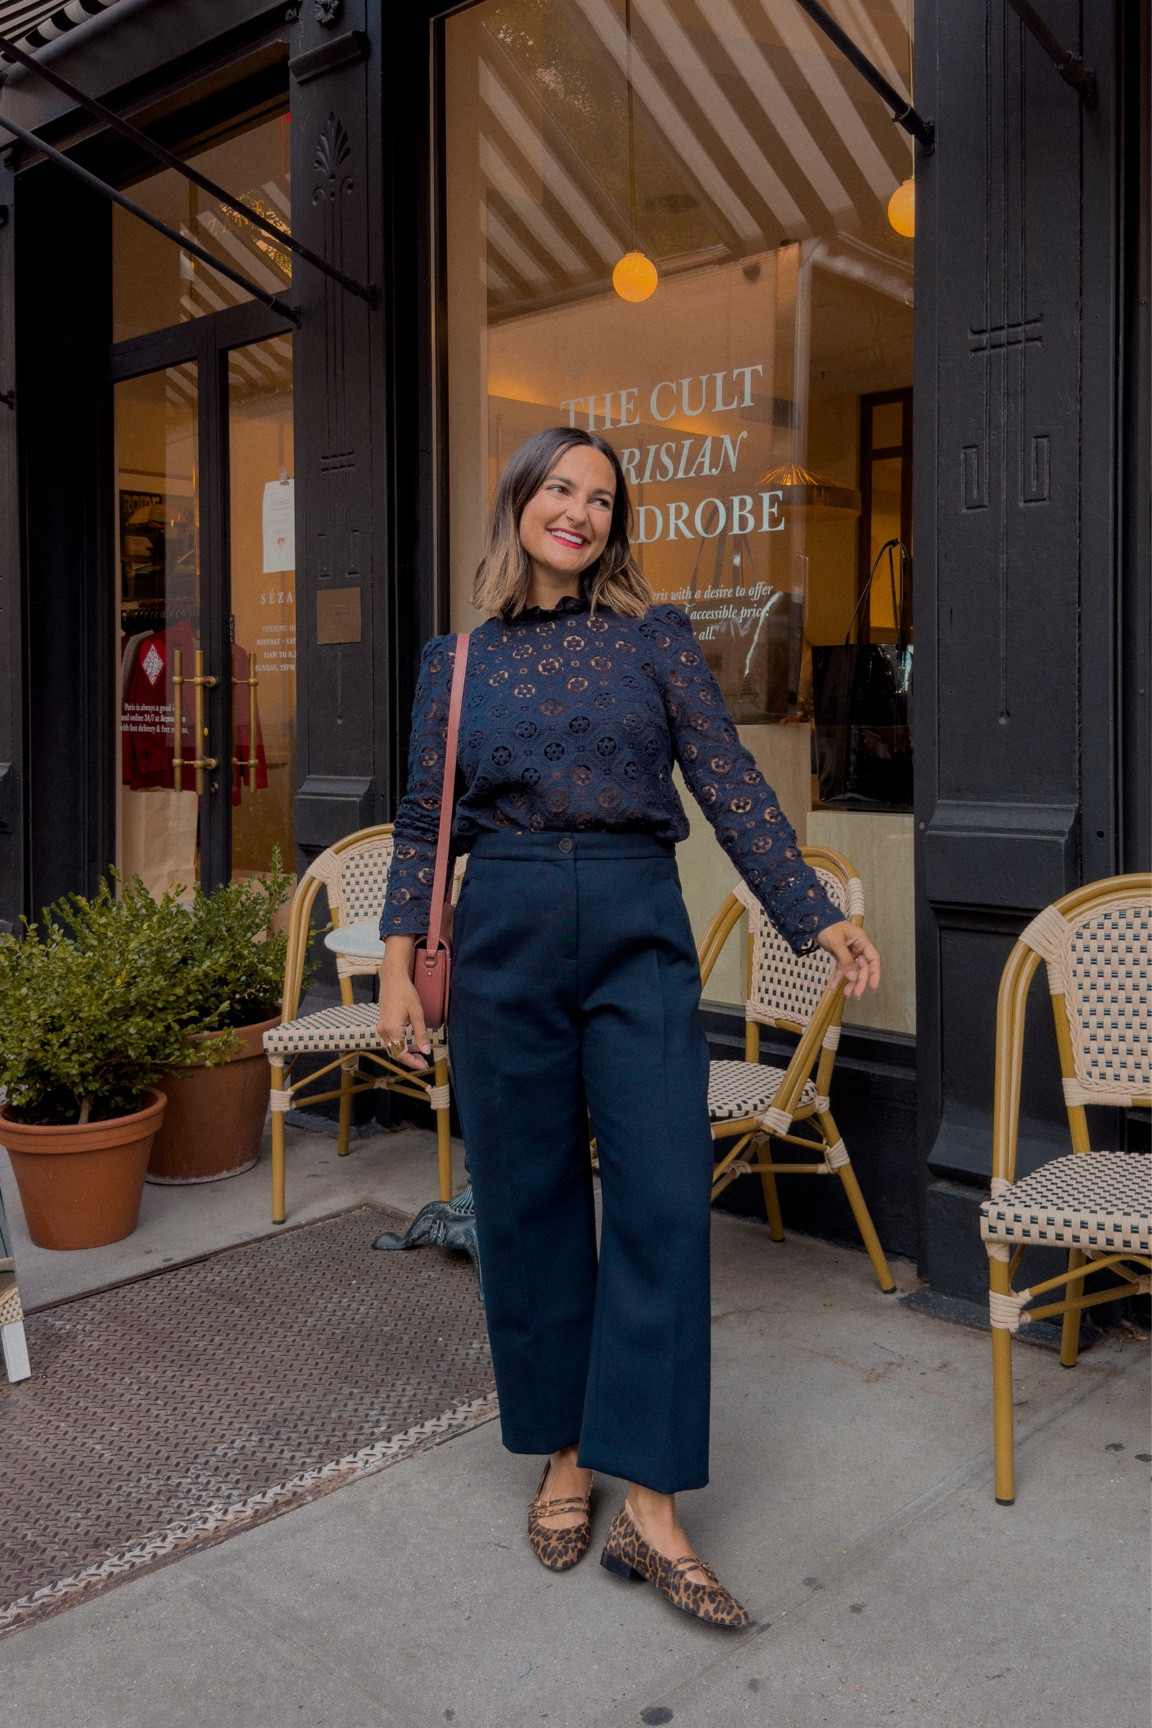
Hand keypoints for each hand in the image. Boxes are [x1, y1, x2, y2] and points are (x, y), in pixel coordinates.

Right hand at [377, 937, 432, 1070]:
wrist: (392, 979)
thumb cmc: (406, 993)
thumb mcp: (417, 1014)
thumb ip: (421, 1034)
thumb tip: (426, 1051)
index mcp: (392, 1029)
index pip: (401, 1053)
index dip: (413, 1062)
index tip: (425, 1066)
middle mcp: (383, 1031)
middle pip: (395, 1053)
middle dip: (409, 1060)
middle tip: (424, 1063)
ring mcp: (381, 1028)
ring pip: (392, 1048)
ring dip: (405, 1053)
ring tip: (420, 1055)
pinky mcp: (383, 1025)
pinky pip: (391, 1041)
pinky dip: (401, 1046)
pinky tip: (412, 1045)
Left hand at [816, 921, 880, 998]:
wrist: (812, 921)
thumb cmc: (827, 926)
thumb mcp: (836, 943)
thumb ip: (845, 960)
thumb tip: (853, 977)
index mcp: (861, 941)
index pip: (873, 959)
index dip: (875, 974)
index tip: (872, 987)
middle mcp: (858, 947)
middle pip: (863, 968)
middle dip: (860, 981)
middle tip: (855, 994)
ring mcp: (849, 952)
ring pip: (853, 970)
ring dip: (849, 982)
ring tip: (846, 994)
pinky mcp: (840, 955)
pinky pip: (842, 968)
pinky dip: (838, 977)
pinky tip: (833, 986)